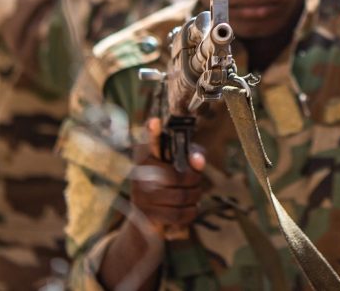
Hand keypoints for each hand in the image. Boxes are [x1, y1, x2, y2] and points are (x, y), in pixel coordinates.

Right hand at [129, 117, 206, 231]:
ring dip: (195, 196)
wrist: (147, 218)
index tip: (156, 121)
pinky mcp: (147, 215)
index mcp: (148, 157)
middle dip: (195, 180)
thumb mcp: (181, 165)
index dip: (153, 133)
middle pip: (177, 176)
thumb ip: (192, 156)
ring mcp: (141, 196)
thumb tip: (199, 160)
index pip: (151, 143)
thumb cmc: (169, 183)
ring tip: (195, 194)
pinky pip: (178, 214)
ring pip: (181, 197)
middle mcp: (140, 174)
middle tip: (197, 181)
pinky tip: (191, 207)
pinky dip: (191, 211)